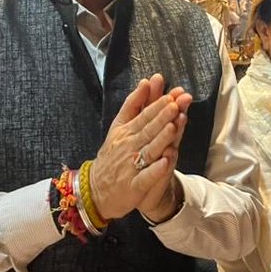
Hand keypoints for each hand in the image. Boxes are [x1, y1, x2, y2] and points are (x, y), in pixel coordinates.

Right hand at [89, 74, 192, 221]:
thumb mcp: (119, 126)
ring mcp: (131, 167)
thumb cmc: (113, 155)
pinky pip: (146, 177)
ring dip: (161, 138)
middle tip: (175, 104)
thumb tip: (146, 81)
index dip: (157, 106)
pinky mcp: (134, 186)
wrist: (95, 190)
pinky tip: (166, 162)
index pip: (143, 116)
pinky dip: (155, 170)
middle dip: (162, 117)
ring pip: (149, 150)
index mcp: (126, 131)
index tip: (170, 95)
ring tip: (173, 126)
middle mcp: (128, 147)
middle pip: (147, 130)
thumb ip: (133, 104)